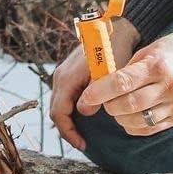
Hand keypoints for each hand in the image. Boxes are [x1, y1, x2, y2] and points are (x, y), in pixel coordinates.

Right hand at [51, 18, 139, 150]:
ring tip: (82, 133)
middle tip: (82, 143)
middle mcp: (60, 76)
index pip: (59, 113)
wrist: (116, 29)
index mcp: (66, 79)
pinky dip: (70, 109)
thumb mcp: (107, 77)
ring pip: (59, 103)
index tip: (82, 144)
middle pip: (56, 110)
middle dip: (67, 129)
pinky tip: (83, 116)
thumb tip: (85, 113)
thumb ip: (95, 96)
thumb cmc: (113, 51)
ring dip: (68, 119)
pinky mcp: (69, 72)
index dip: (69, 132)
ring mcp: (63, 73)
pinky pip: (64, 96)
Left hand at [77, 29, 172, 135]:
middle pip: (128, 105)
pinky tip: (129, 117)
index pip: (122, 82)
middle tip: (101, 101)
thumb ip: (129, 69)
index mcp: (158, 65)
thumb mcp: (151, 50)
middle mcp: (169, 86)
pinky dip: (134, 126)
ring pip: (138, 121)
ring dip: (120, 118)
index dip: (99, 92)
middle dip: (108, 106)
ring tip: (116, 107)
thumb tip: (102, 86)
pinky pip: (151, 129)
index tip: (87, 97)